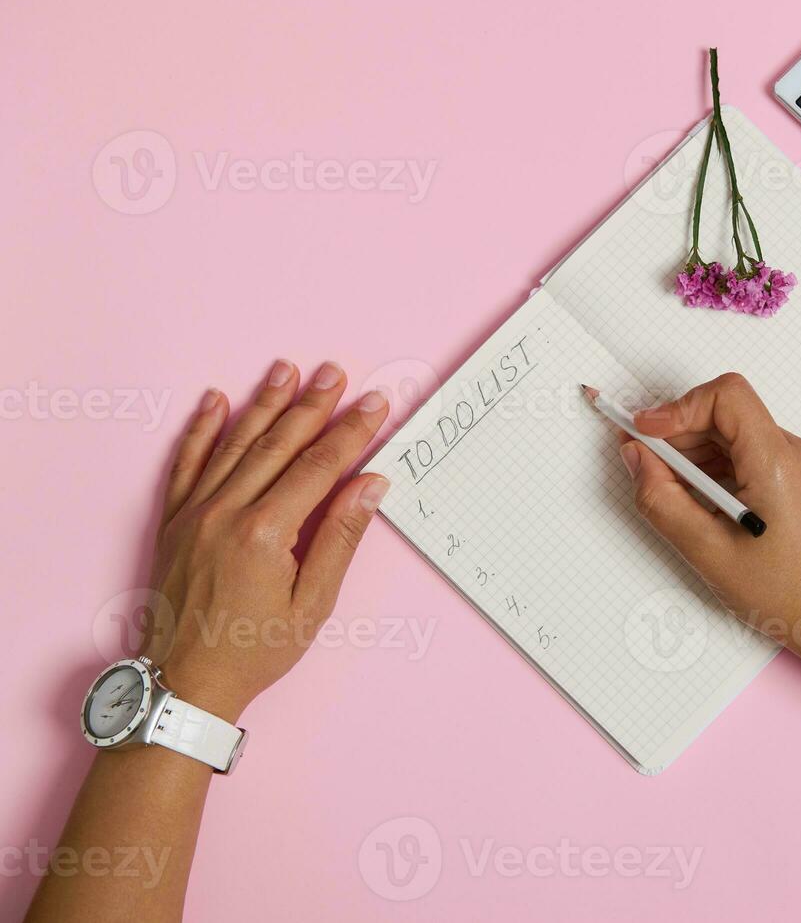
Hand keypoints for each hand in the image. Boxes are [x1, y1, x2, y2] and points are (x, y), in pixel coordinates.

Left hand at [139, 360, 390, 722]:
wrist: (182, 684)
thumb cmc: (253, 651)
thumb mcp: (312, 605)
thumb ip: (339, 540)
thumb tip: (369, 487)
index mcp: (266, 533)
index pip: (319, 467)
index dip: (350, 432)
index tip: (373, 403)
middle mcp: (226, 513)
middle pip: (278, 445)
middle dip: (311, 405)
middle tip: (335, 371)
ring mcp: (194, 515)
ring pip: (234, 444)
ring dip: (264, 404)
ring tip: (285, 369)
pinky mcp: (173, 523)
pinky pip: (187, 464)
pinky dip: (201, 430)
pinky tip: (215, 401)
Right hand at [621, 373, 800, 653]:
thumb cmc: (786, 596)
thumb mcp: (708, 552)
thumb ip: (661, 499)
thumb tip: (636, 456)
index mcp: (778, 463)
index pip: (727, 397)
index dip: (678, 406)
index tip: (645, 430)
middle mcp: (797, 454)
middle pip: (727, 413)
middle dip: (680, 432)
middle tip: (645, 463)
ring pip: (737, 433)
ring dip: (697, 452)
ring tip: (673, 492)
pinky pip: (751, 454)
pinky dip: (719, 467)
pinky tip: (702, 501)